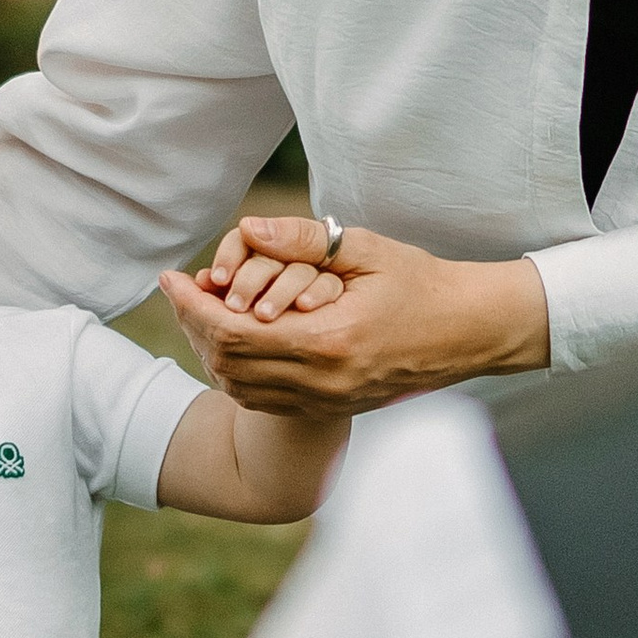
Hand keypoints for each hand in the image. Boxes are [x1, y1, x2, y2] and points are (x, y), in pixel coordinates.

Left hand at [161, 220, 548, 415]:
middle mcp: (322, 381)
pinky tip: (234, 341)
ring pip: (239, 387)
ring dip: (211, 350)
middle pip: (226, 362)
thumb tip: (248, 229)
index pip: (232, 330)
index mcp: (328, 340)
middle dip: (193, 324)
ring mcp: (326, 401)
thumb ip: (304, 240)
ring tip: (201, 312)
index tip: (170, 277)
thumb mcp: (365, 250)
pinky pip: (263, 400)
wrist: (467, 332)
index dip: (191, 304)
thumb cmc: (420, 283)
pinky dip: (236, 373)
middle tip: (181, 291)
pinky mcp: (330, 408)